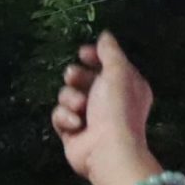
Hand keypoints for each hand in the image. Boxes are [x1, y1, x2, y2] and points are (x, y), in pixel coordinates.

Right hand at [51, 31, 162, 184]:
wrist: (107, 149)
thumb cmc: (117, 108)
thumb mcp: (118, 72)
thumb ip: (110, 51)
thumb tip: (105, 35)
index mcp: (125, 85)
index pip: (106, 64)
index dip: (94, 56)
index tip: (83, 53)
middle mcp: (107, 100)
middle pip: (82, 78)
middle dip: (76, 77)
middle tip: (74, 78)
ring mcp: (89, 117)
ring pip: (67, 96)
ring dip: (70, 99)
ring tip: (80, 108)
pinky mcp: (72, 132)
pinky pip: (59, 116)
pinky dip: (65, 118)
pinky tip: (75, 125)